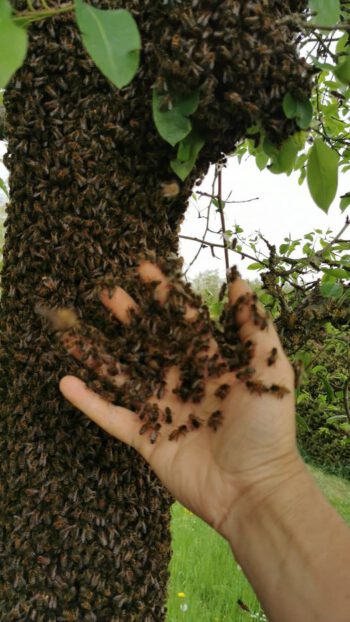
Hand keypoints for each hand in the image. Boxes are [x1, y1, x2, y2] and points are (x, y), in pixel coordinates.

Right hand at [59, 262, 300, 540]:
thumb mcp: (270, 370)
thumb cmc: (266, 429)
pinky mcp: (147, 439)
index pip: (183, 321)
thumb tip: (241, 282)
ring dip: (101, 355)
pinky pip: (112, 416)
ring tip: (76, 330)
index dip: (165, 296)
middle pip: (150, 343)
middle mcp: (185, 382)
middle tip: (106, 293)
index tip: (145, 269)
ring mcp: (164, 410)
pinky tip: (66, 382)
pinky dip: (89, 402)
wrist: (253, 489)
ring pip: (125, 376)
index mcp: (212, 364)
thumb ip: (254, 326)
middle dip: (129, 317)